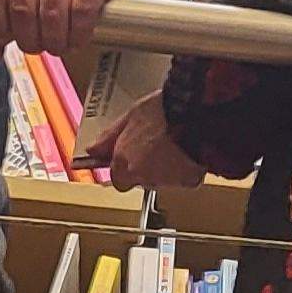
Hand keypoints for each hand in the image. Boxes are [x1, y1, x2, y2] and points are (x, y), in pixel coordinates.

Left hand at [0, 0, 134, 64]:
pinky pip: (81, 8)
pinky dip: (78, 32)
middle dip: (28, 38)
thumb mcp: (12, 3)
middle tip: (37, 46)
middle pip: (21, 7)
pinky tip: (77, 38)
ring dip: (54, 39)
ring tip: (57, 45)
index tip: (7, 38)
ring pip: (51, 10)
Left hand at [81, 100, 204, 191]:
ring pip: (160, 180)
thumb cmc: (165, 111)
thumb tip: (94, 149)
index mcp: (124, 160)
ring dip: (163, 169)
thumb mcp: (131, 115)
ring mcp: (166, 181)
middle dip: (144, 168)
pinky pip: (182, 179)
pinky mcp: (188, 181)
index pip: (117, 178)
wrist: (198, 114)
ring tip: (173, 144)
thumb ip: (110, 136)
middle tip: (155, 145)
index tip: (130, 155)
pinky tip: (187, 151)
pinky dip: (184, 169)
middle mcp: (142, 175)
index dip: (123, 167)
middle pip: (139, 180)